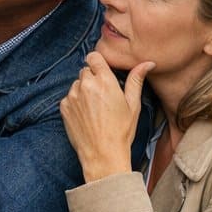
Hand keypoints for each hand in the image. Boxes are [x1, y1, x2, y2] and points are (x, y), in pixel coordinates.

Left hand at [59, 53, 152, 180]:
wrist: (103, 155)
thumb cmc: (121, 131)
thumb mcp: (133, 105)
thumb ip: (136, 80)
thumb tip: (148, 63)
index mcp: (104, 81)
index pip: (94, 56)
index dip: (99, 63)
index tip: (103, 73)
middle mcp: (86, 85)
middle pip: (85, 70)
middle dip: (93, 79)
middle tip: (103, 96)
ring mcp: (72, 96)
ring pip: (77, 84)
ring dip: (83, 90)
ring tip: (95, 109)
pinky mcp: (64, 107)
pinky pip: (69, 97)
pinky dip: (76, 103)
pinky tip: (86, 116)